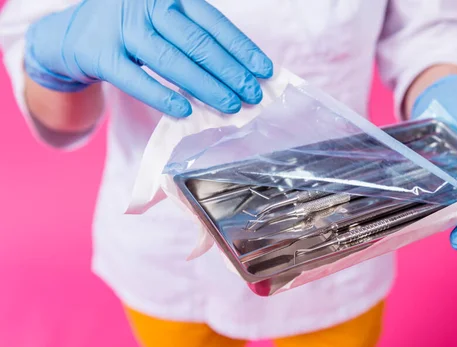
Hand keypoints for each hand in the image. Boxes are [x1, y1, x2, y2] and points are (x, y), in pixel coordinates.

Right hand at [24, 0, 272, 116]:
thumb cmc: (134, 30)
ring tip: (230, 105)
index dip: (242, 48)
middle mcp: (147, 5)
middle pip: (197, 43)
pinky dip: (162, 96)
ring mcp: (122, 28)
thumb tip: (240, 71)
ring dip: (205, 86)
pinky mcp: (101, 54)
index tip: (265, 71)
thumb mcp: (164, 20)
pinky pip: (136, 79)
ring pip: (171, 61)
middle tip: (253, 94)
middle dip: (230, 72)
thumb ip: (196, 38)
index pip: (214, 23)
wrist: (74, 33)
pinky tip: (185, 110)